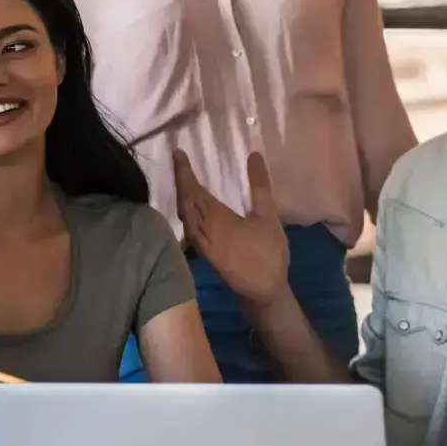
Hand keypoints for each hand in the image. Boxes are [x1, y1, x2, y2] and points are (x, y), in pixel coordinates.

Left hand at [174, 150, 289, 307]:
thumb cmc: (267, 254)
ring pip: (184, 216)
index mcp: (215, 218)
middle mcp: (201, 230)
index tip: (177, 153)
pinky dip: (186, 213)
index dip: (184, 171)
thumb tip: (253, 155)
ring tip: (183, 182)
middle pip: (184, 202)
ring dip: (181, 197)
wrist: (262, 292)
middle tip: (179, 163)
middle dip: (180, 181)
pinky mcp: (204, 254)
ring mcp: (201, 244)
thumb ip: (260, 186)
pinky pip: (188, 227)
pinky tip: (191, 212)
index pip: (193, 190)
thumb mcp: (269, 216)